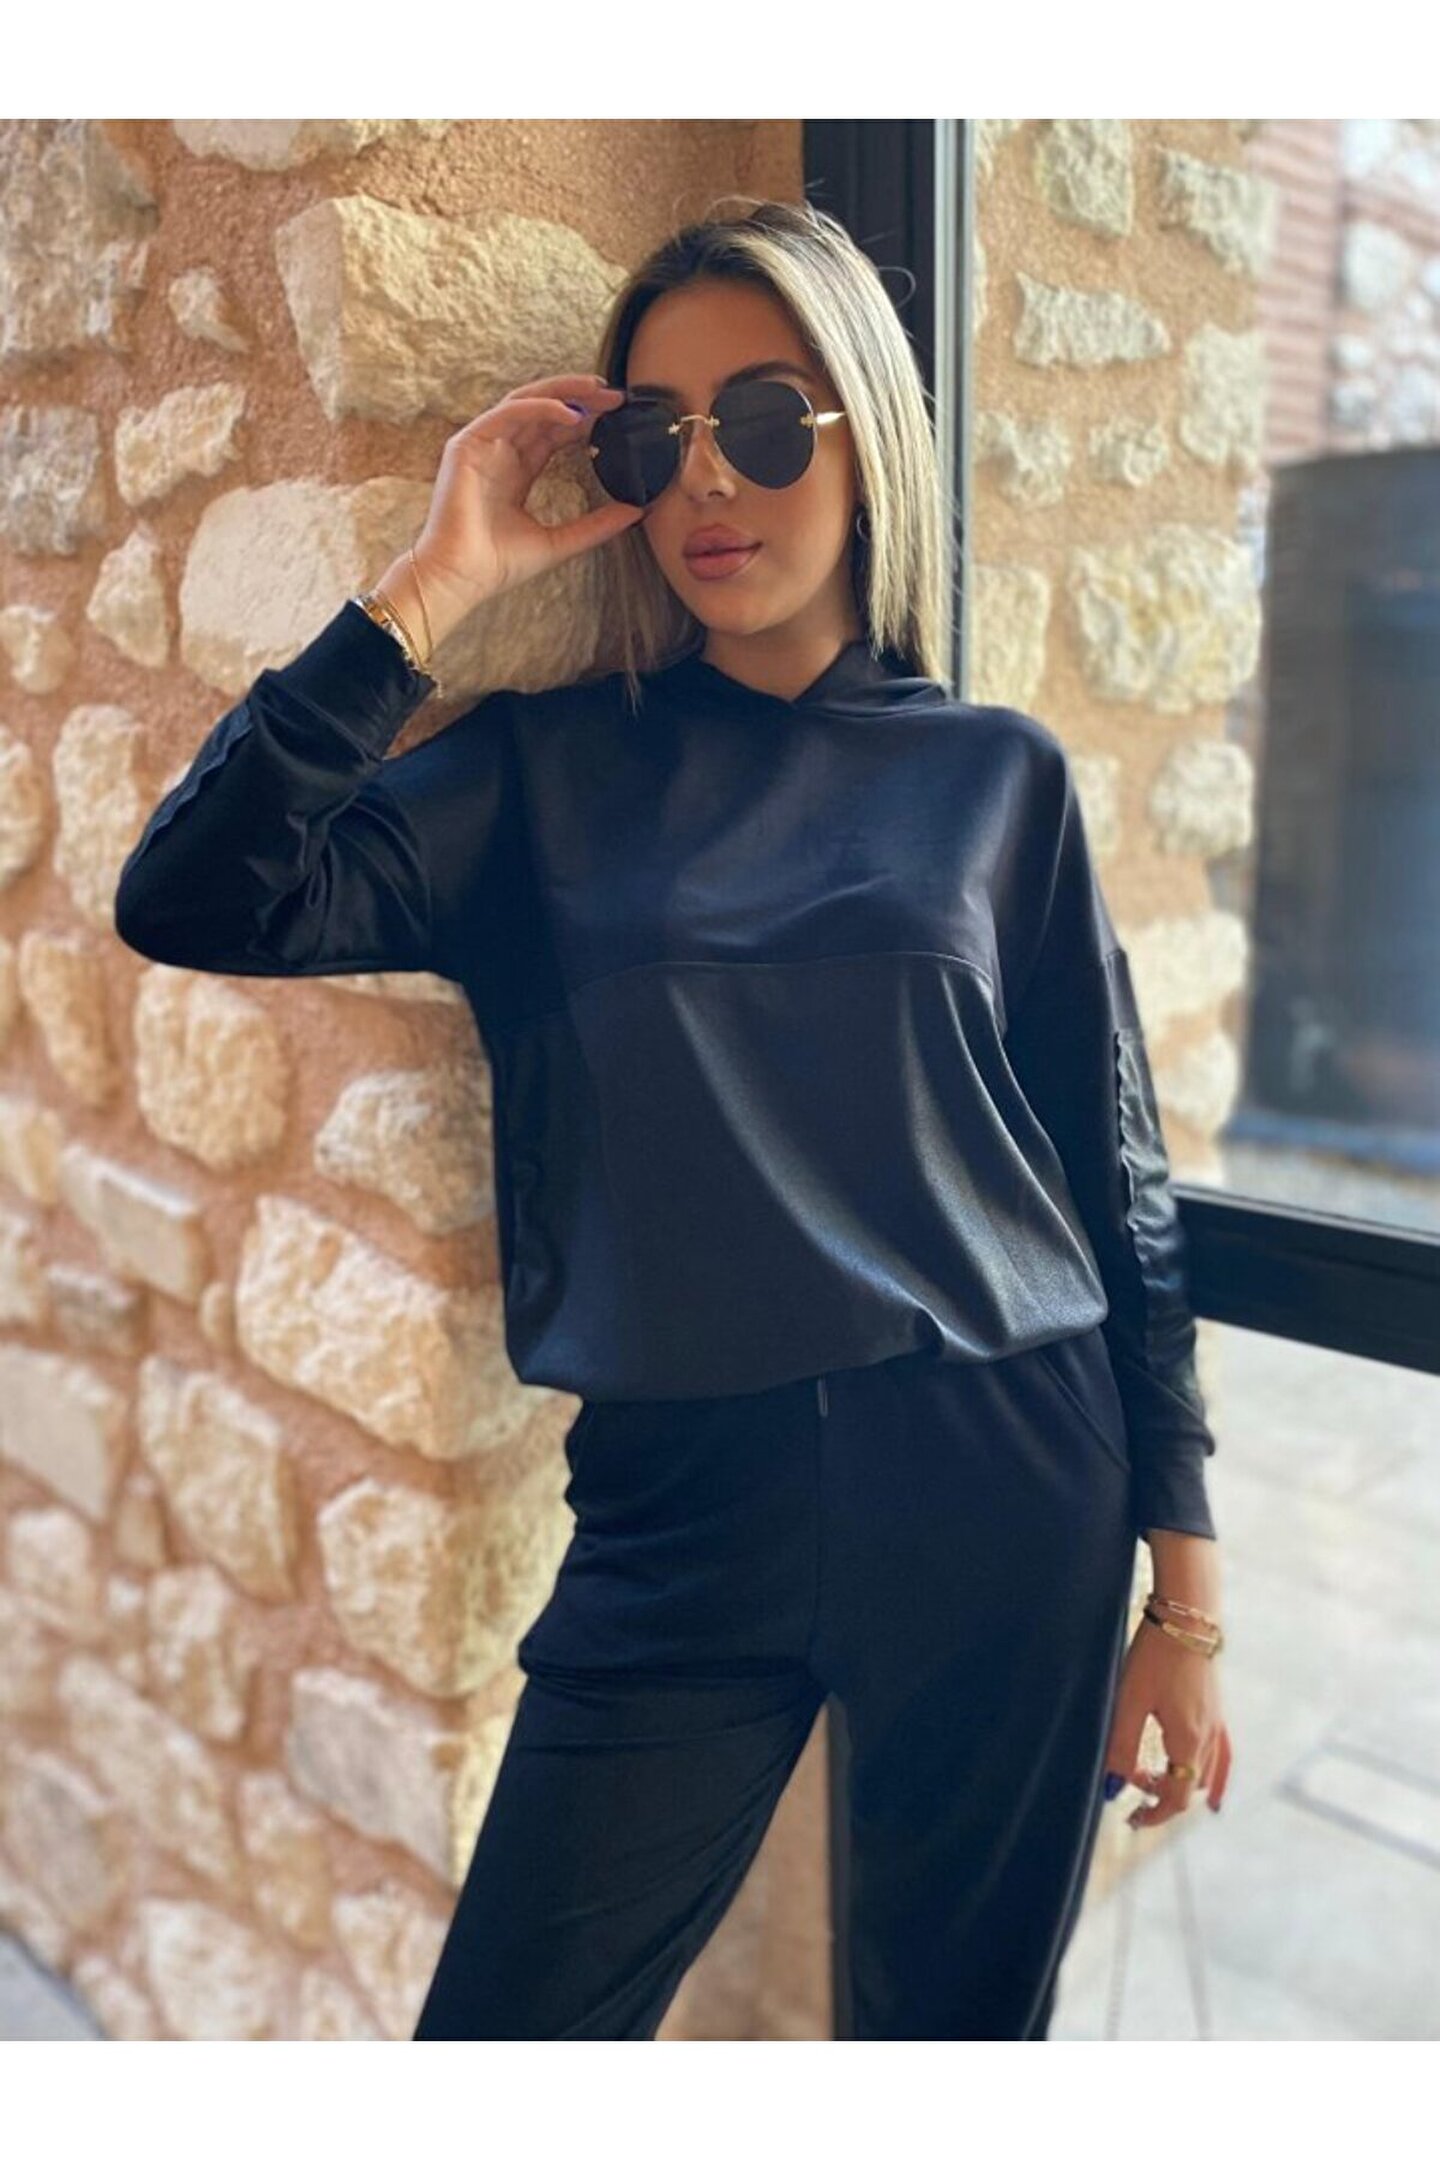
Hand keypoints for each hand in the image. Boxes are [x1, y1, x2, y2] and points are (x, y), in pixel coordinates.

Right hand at [410, 372, 646, 616]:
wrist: (462, 578)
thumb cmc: (499, 565)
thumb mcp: (559, 541)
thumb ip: (596, 526)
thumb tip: (636, 511)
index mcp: (517, 471)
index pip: (554, 433)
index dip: (586, 421)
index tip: (618, 416)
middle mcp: (500, 452)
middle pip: (544, 411)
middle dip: (580, 399)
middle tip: (616, 396)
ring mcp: (483, 446)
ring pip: (526, 402)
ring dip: (563, 392)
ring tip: (597, 390)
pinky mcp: (467, 445)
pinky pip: (507, 414)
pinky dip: (539, 408)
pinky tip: (570, 413)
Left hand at [1103, 1610, 1231, 1829]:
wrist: (1187, 1616)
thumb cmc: (1154, 1656)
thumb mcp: (1128, 1701)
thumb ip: (1120, 1747)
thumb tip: (1113, 1789)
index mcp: (1187, 1741)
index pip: (1175, 1798)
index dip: (1152, 1815)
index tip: (1129, 1818)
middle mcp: (1208, 1738)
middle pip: (1187, 1786)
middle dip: (1159, 1795)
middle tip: (1130, 1787)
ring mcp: (1216, 1724)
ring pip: (1202, 1773)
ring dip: (1178, 1783)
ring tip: (1153, 1784)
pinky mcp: (1216, 1710)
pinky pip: (1222, 1758)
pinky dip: (1215, 1781)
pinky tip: (1215, 1800)